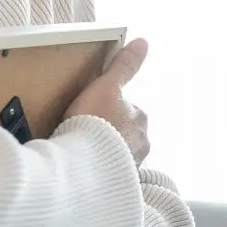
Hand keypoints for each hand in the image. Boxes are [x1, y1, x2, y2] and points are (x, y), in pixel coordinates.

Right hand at [64, 38, 149, 164]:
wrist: (84, 165)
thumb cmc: (94, 121)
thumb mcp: (106, 86)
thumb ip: (124, 66)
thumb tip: (143, 41)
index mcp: (140, 118)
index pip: (126, 109)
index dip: (106, 109)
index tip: (89, 114)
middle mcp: (142, 142)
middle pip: (124, 133)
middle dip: (109, 134)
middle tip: (84, 134)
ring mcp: (132, 165)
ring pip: (119, 154)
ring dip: (105, 153)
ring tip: (83, 154)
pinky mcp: (120, 184)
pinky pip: (112, 174)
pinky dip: (102, 172)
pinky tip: (87, 172)